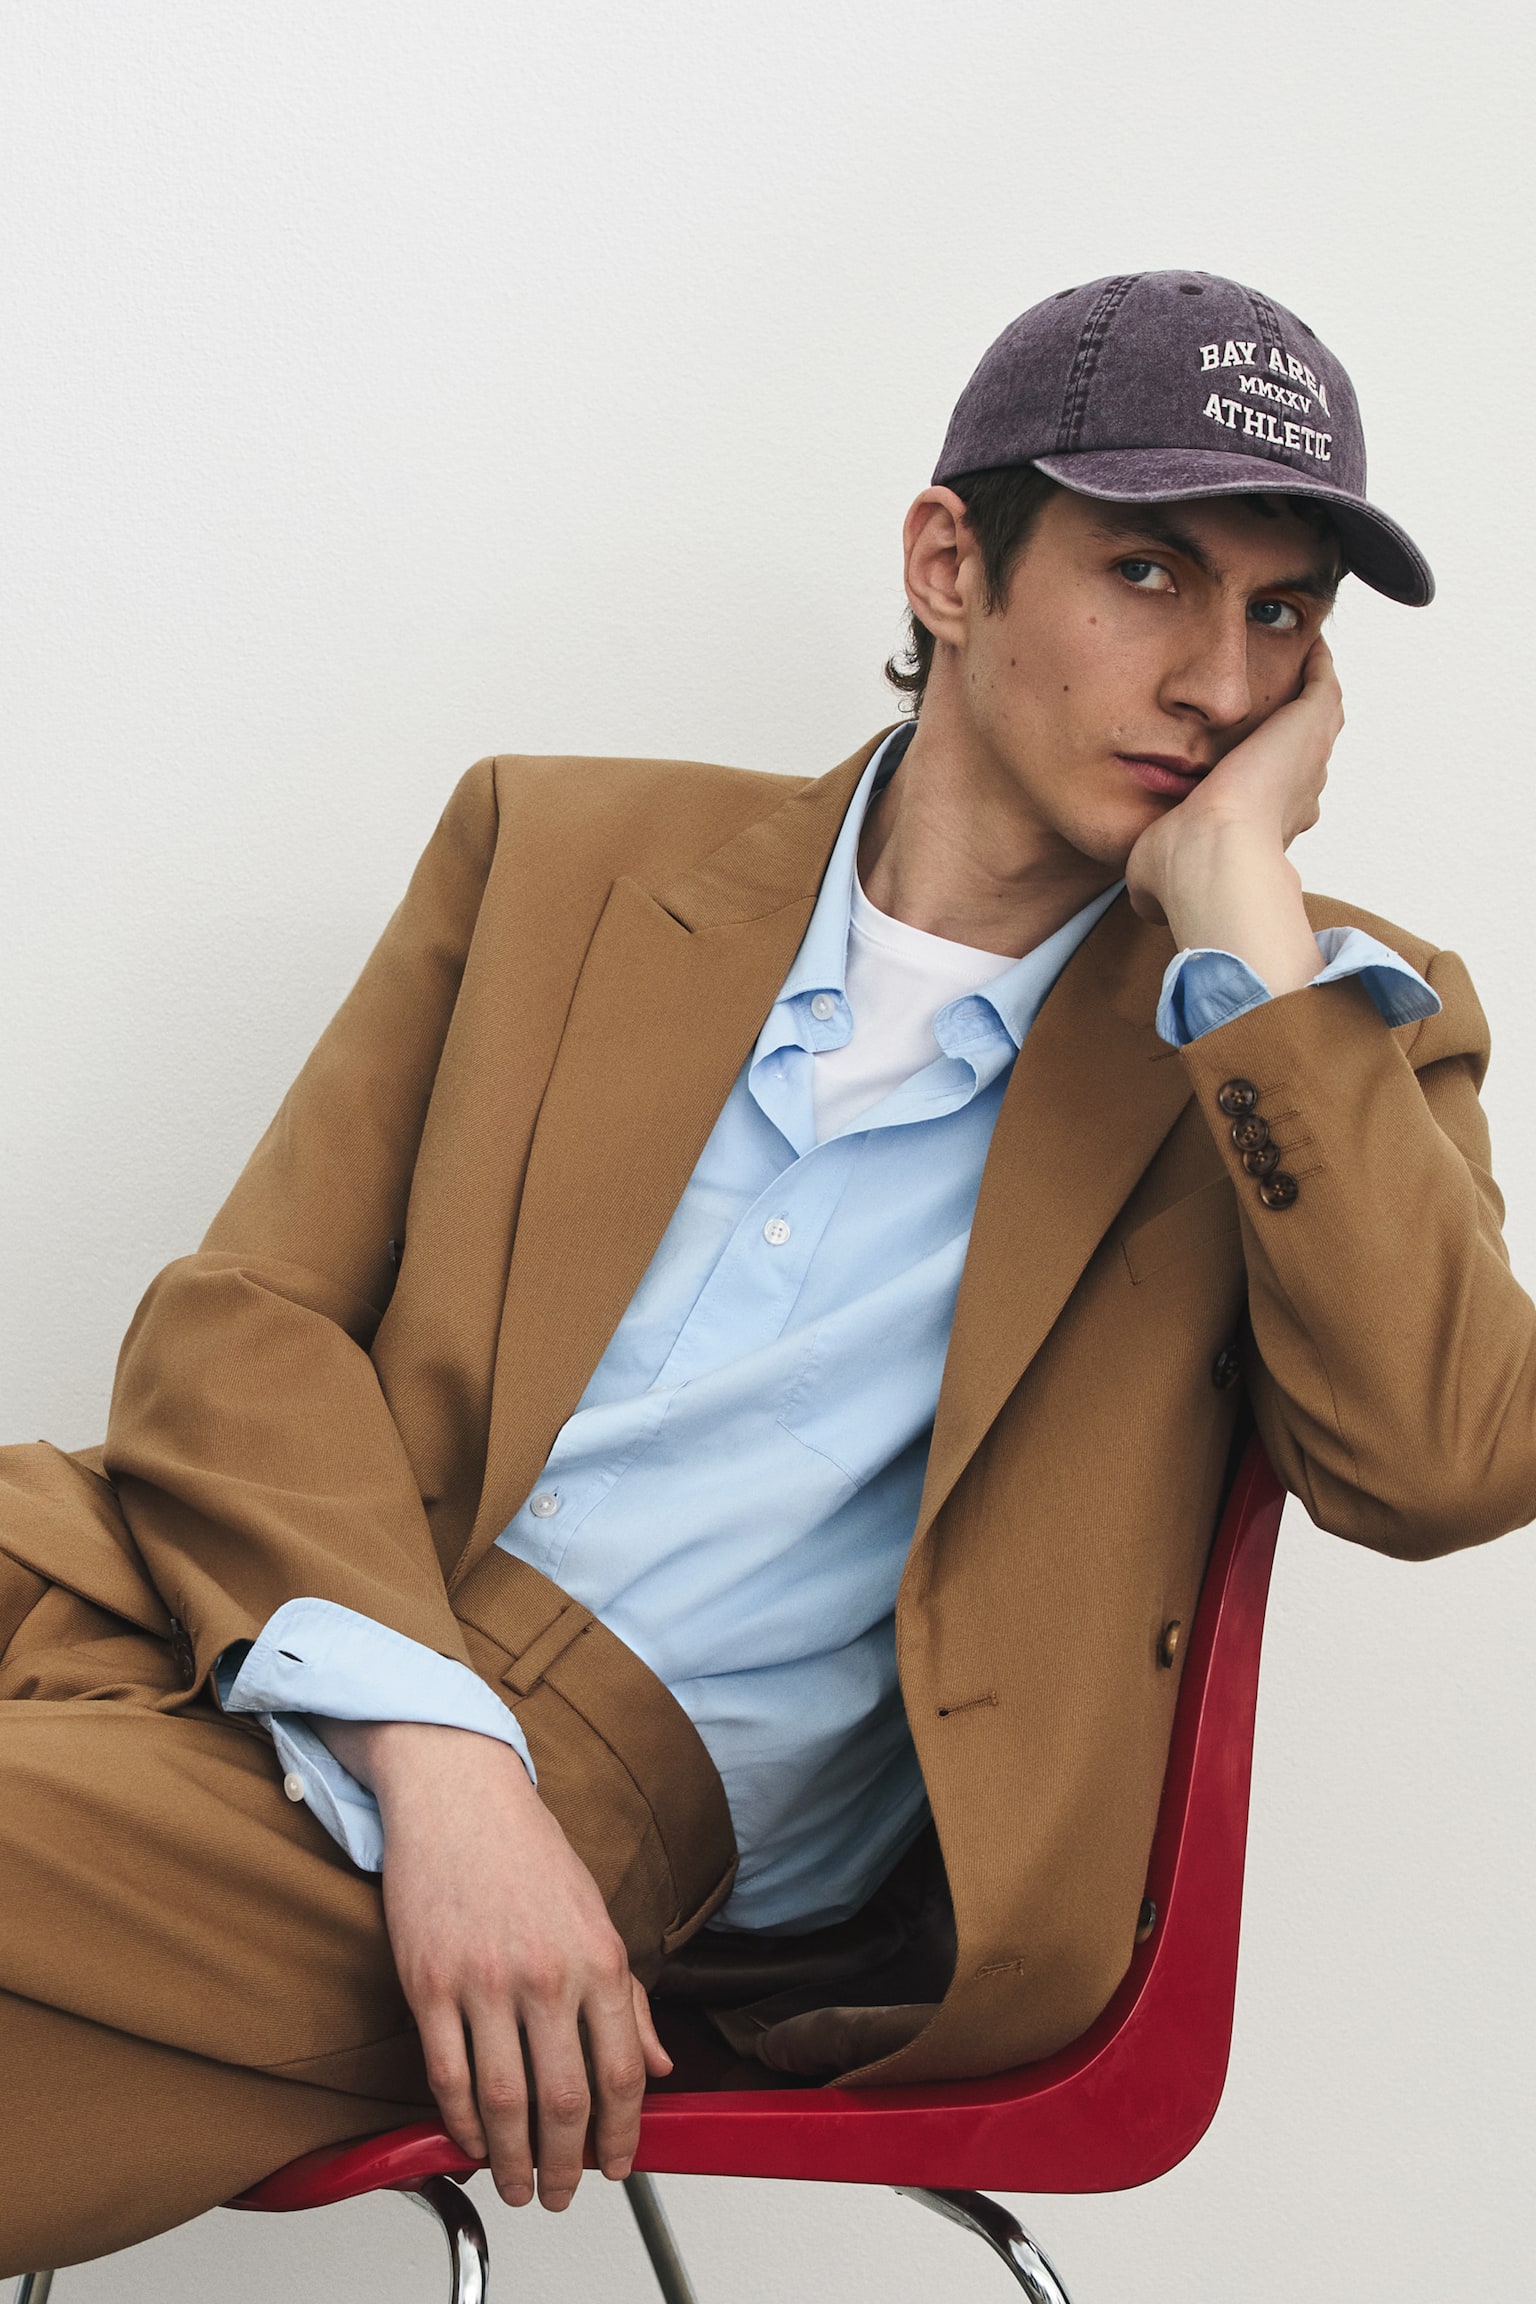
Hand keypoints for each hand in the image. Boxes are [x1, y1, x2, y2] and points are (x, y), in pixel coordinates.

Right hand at [320, 1719, 670, 2209]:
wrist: (459, 1794)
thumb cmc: (527, 1850)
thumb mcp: (596, 1914)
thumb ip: (629, 1997)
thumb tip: (659, 2065)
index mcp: (598, 1956)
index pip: (623, 2071)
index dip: (623, 2133)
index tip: (616, 2164)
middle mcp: (547, 1974)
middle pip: (565, 2100)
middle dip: (566, 2164)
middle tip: (561, 2193)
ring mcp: (484, 1981)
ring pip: (504, 2100)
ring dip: (513, 2159)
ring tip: (517, 2184)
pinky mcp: (430, 1982)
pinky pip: (447, 2075)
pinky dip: (460, 2122)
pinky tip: (472, 2140)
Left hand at [1126, 636, 1343, 996]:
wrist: (1212, 859)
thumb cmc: (1181, 877)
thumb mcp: (1158, 875)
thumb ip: (1155, 877)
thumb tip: (1142, 899)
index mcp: (1264, 828)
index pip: (1270, 799)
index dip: (1259, 781)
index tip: (1242, 764)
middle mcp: (1297, 795)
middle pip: (1301, 757)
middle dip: (1290, 734)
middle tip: (1276, 703)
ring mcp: (1308, 759)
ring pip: (1318, 718)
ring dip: (1307, 691)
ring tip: (1295, 660)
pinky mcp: (1308, 723)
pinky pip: (1321, 679)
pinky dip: (1315, 658)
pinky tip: (1303, 636)